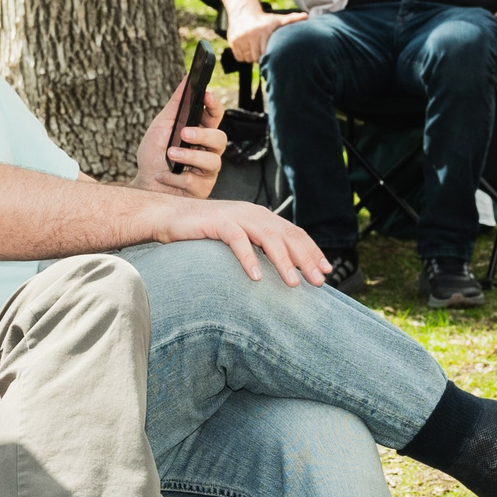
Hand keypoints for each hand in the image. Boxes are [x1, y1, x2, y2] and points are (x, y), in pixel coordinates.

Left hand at [135, 82, 225, 196]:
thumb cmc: (154, 155)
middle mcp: (208, 150)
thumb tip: (186, 79)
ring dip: (188, 157)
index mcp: (200, 131)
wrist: (144, 185)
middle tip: (184, 133)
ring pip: (212, 161)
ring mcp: (207, 170)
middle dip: (202, 135)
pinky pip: (196, 181)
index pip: (215, 115)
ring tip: (170, 155)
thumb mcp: (161, 125)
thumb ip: (176, 104)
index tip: (205, 95)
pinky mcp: (202, 189)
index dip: (214, 104)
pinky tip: (163, 175)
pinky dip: (175, 177)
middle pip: (220, 138)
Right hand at [154, 196, 330, 286]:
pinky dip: (249, 258)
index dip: (313, 251)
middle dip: (306, 259)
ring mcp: (236, 215)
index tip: (327, 271)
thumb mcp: (237, 238)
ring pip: (268, 237)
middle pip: (287, 235)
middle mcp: (253, 213)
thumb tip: (281, 270)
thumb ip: (257, 247)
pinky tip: (256, 277)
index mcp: (261, 216)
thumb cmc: (203, 233)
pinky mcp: (217, 221)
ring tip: (294, 283)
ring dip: (283, 261)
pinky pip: (237, 240)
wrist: (168, 217)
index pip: (294, 233)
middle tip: (319, 282)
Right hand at [227, 8, 304, 65]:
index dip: (267, 54)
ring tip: (253, 48)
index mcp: (262, 31)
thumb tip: (306, 16)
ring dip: (250, 57)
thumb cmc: (263, 19)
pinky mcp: (232, 41)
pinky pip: (238, 57)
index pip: (265, 53)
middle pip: (256, 57)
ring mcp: (240, 39)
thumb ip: (292, 19)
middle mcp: (250, 35)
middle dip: (258, 56)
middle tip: (260, 49)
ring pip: (247, 58)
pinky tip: (246, 48)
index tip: (267, 49)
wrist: (243, 11)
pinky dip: (242, 56)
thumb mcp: (277, 19)